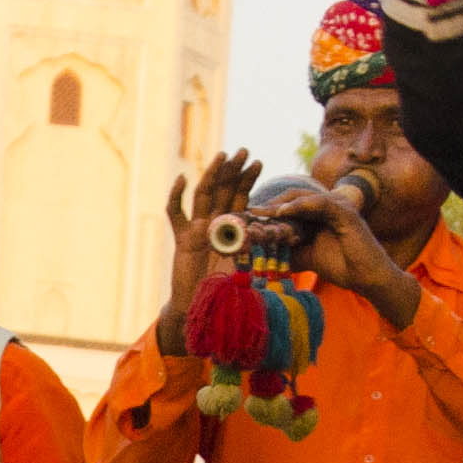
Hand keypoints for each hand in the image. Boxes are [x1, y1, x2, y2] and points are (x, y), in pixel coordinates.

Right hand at [155, 152, 263, 347]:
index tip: (258, 161)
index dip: (248, 180)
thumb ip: (264, 255)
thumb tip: (287, 241)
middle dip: (233, 170)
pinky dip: (176, 196)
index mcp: (234, 231)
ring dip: (212, 175)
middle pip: (223, 191)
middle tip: (243, 150)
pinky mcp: (181, 240)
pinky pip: (176, 214)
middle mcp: (216, 227)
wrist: (206, 312)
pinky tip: (182, 178)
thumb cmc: (233, 296)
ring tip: (222, 156)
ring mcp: (197, 231)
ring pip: (203, 196)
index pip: (241, 199)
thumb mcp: (256, 271)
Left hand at [250, 174, 417, 318]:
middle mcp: (326, 204)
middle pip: (290, 199)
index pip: (286, 206)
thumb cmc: (340, 266)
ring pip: (300, 199)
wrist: (367, 278)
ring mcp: (336, 205)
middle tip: (246, 215)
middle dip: (266, 207)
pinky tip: (281, 212)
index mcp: (316, 213)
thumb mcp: (304, 256)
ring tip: (259, 214)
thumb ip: (285, 248)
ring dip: (278, 206)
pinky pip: (319, 204)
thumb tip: (257, 250)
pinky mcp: (345, 211)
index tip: (243, 220)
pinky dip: (299, 206)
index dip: (265, 212)